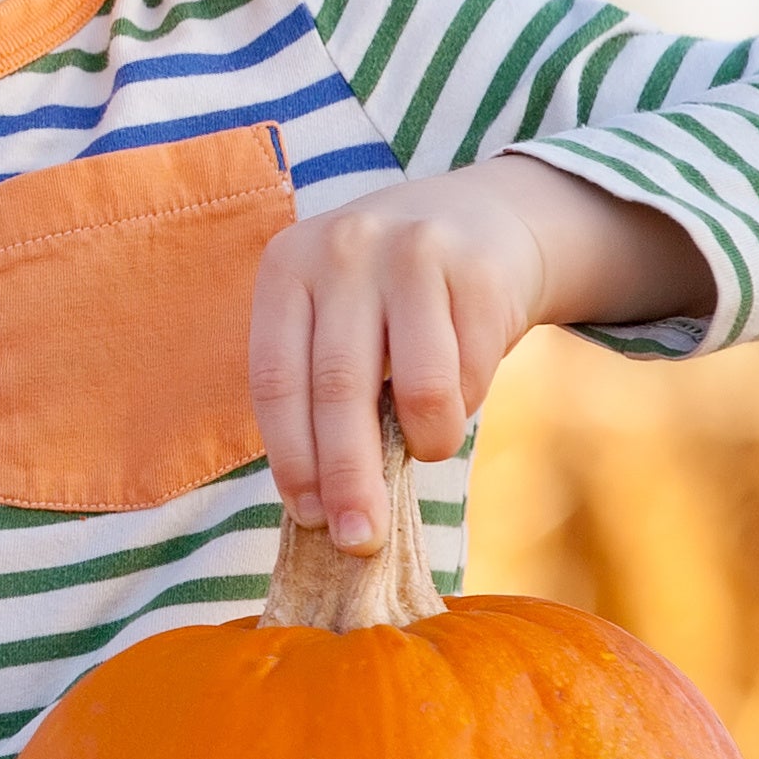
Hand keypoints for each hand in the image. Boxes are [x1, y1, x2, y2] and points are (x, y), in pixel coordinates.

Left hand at [249, 155, 708, 549]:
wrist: (482, 219)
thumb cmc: (391, 299)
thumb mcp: (338, 318)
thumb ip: (321, 389)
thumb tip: (325, 510)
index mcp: (286, 268)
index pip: (276, 381)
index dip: (292, 459)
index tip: (310, 518)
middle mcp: (342, 249)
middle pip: (338, 388)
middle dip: (350, 477)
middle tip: (362, 539)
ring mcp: (411, 251)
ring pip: (415, 386)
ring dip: (425, 442)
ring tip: (426, 450)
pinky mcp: (477, 269)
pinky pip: (471, 372)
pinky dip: (467, 404)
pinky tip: (459, 394)